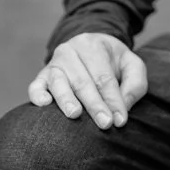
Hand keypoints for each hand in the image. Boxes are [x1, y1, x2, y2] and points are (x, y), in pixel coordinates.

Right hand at [27, 33, 147, 129]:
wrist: (90, 47)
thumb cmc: (112, 62)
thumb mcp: (131, 65)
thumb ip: (134, 84)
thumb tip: (124, 107)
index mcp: (94, 46)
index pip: (104, 77)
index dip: (113, 100)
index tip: (120, 120)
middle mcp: (70, 52)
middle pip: (83, 81)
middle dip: (95, 104)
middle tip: (105, 124)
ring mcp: (54, 64)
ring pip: (59, 83)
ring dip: (67, 100)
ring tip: (75, 115)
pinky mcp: (41, 76)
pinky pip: (35, 86)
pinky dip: (38, 95)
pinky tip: (44, 105)